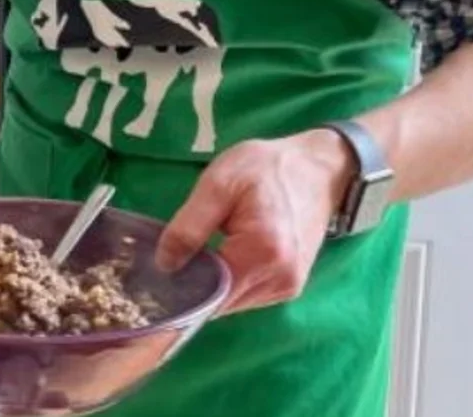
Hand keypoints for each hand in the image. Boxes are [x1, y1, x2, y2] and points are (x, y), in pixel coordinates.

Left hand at [153, 130, 354, 314]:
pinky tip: (214, 261)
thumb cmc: (266, 168)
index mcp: (262, 253)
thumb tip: (165, 264)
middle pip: (220, 303)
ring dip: (210, 288)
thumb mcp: (218, 184)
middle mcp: (280, 279)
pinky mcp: (290, 286)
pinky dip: (228, 284)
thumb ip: (189, 226)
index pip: (208, 293)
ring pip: (232, 303)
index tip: (153, 275)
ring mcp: (288, 287)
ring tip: (189, 258)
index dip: (178, 287)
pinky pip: (247, 295)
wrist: (319, 168)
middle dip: (192, 288)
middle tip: (165, 263)